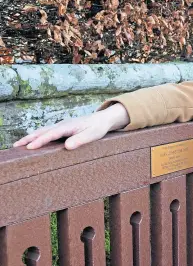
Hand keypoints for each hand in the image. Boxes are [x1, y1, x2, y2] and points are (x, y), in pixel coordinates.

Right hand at [13, 103, 129, 149]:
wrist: (103, 119)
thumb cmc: (98, 128)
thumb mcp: (93, 135)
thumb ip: (80, 140)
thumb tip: (67, 146)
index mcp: (68, 126)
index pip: (51, 134)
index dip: (40, 141)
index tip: (30, 147)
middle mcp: (62, 124)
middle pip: (42, 131)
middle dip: (29, 138)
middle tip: (16, 146)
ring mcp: (62, 125)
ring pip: (43, 130)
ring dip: (31, 137)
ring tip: (19, 144)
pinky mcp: (63, 128)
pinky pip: (48, 132)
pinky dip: (38, 136)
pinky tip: (34, 141)